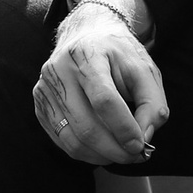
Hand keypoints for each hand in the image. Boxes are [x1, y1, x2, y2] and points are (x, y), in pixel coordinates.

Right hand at [33, 3, 170, 168]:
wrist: (85, 36)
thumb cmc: (118, 55)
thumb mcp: (144, 69)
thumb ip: (152, 102)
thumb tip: (143, 139)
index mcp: (87, 54)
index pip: (104, 99)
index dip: (123, 128)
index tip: (140, 145)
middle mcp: (59, 71)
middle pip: (86, 126)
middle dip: (115, 149)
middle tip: (136, 156)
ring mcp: (45, 89)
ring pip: (73, 140)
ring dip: (102, 156)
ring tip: (122, 153)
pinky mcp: (40, 105)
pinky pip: (62, 141)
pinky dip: (86, 152)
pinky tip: (103, 147)